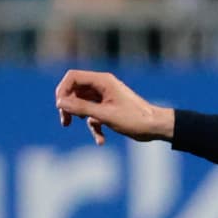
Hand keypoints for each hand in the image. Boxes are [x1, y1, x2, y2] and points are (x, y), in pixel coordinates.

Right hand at [54, 69, 172, 145]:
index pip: (73, 77)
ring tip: (71, 127)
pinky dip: (93, 125)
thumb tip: (60, 102)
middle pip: (74, 90)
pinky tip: (100, 140)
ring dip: (78, 117)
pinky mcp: (109, 108)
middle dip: (68, 105)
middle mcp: (103, 86)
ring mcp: (106, 97)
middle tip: (64, 120)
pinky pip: (93, 114)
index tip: (60, 106)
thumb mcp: (104, 115)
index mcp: (103, 81)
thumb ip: (81, 107)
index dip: (62, 90)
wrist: (157, 128)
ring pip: (82, 103)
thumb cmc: (135, 119)